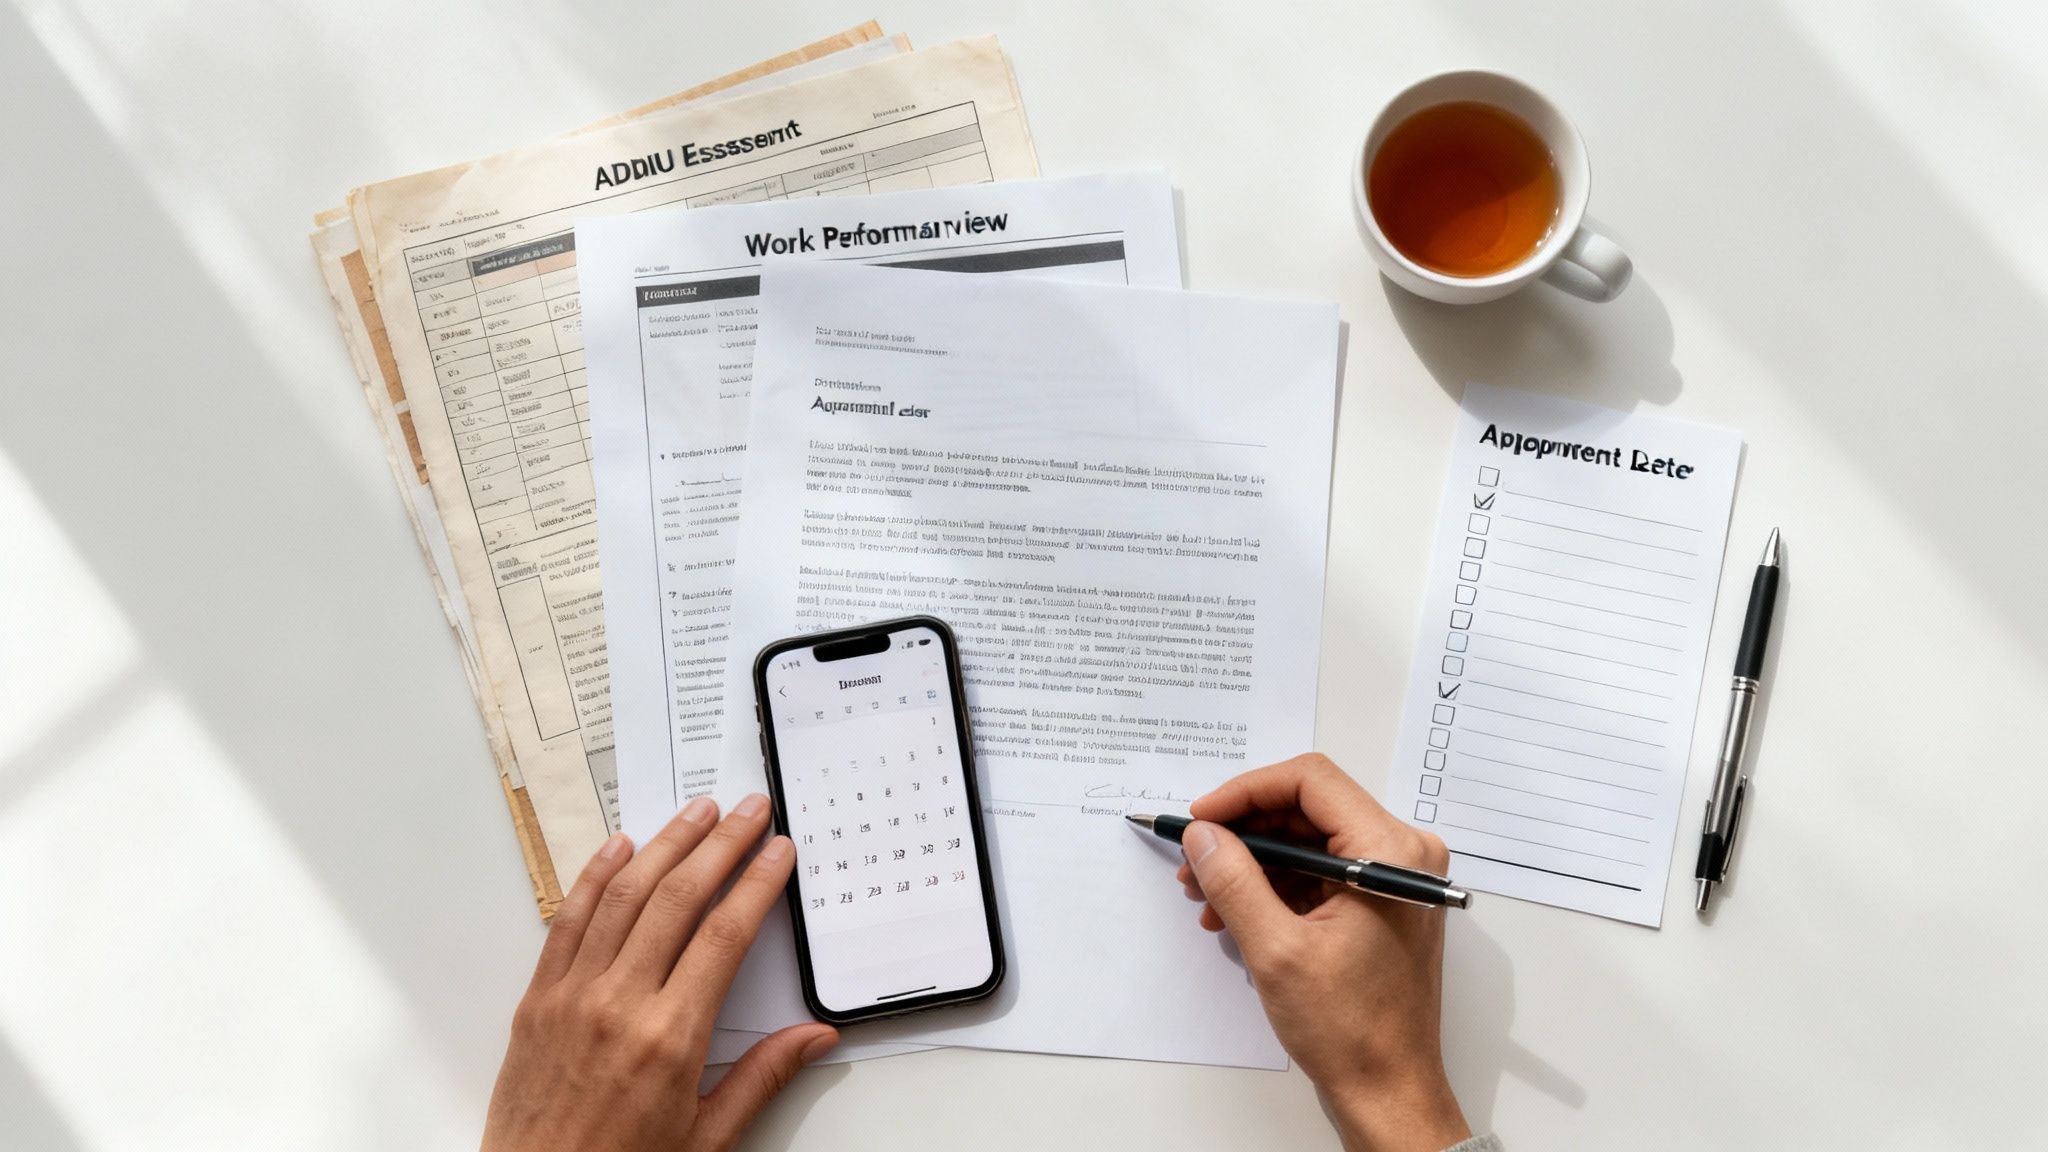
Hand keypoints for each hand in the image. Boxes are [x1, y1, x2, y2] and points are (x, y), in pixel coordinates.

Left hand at [482, 794, 837, 1151]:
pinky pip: (568, 921)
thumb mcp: (707, 1137)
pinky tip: (620, 848)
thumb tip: (815, 1037)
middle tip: (750, 809)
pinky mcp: (537, 999)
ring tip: (697, 811)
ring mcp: (572, 995)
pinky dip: (595, 877)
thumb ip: (762, 1076)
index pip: (725, 935)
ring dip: (665, 844)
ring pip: (624, 896)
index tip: (778, 851)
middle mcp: (619, 1004)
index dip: (756, 883)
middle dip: (721, 844)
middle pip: (679, 898)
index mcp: (670, 1038)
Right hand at [1175, 754, 1469, 1151]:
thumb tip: (1203, 835)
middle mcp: (1403, 854)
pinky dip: (1275, 885)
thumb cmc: (1351, 1029)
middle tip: (1195, 857)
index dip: (1247, 792)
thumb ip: (1235, 882)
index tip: (1203, 819)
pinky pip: (1320, 871)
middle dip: (1245, 831)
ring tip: (1205, 894)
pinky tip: (1234, 913)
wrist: (1390, 1090)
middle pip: (1309, 808)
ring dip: (1254, 861)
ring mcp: (1394, 879)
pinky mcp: (1381, 902)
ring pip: (1309, 840)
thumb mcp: (1277, 951)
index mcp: (1391, 852)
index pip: (1311, 781)